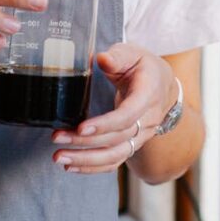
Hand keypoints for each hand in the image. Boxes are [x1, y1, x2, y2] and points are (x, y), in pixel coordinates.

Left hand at [51, 43, 178, 173]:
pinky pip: (114, 161)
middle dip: (85, 142)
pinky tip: (71, 166)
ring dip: (86, 159)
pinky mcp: (132, 145)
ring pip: (115, 155)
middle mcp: (148, 120)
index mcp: (148, 95)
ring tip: (59, 157)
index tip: (82, 127)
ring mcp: (141, 136)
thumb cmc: (142, 66)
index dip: (106, 124)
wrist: (161, 85)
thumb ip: (117, 56)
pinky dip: (92, 167)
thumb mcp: (132, 53)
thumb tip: (102, 59)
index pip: (128, 116)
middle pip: (118, 138)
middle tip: (57, 138)